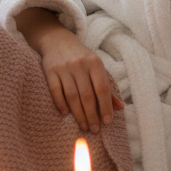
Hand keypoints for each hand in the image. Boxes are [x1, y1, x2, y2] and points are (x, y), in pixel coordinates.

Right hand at [14, 8, 123, 133]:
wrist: (57, 40)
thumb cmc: (81, 58)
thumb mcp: (97, 68)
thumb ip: (107, 88)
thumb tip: (121, 108)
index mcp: (95, 63)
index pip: (102, 89)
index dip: (106, 107)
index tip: (107, 122)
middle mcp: (80, 65)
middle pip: (87, 95)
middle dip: (92, 115)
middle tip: (94, 130)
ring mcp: (64, 67)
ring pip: (72, 96)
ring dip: (78, 114)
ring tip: (83, 126)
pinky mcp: (50, 70)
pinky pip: (55, 90)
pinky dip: (61, 104)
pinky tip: (65, 114)